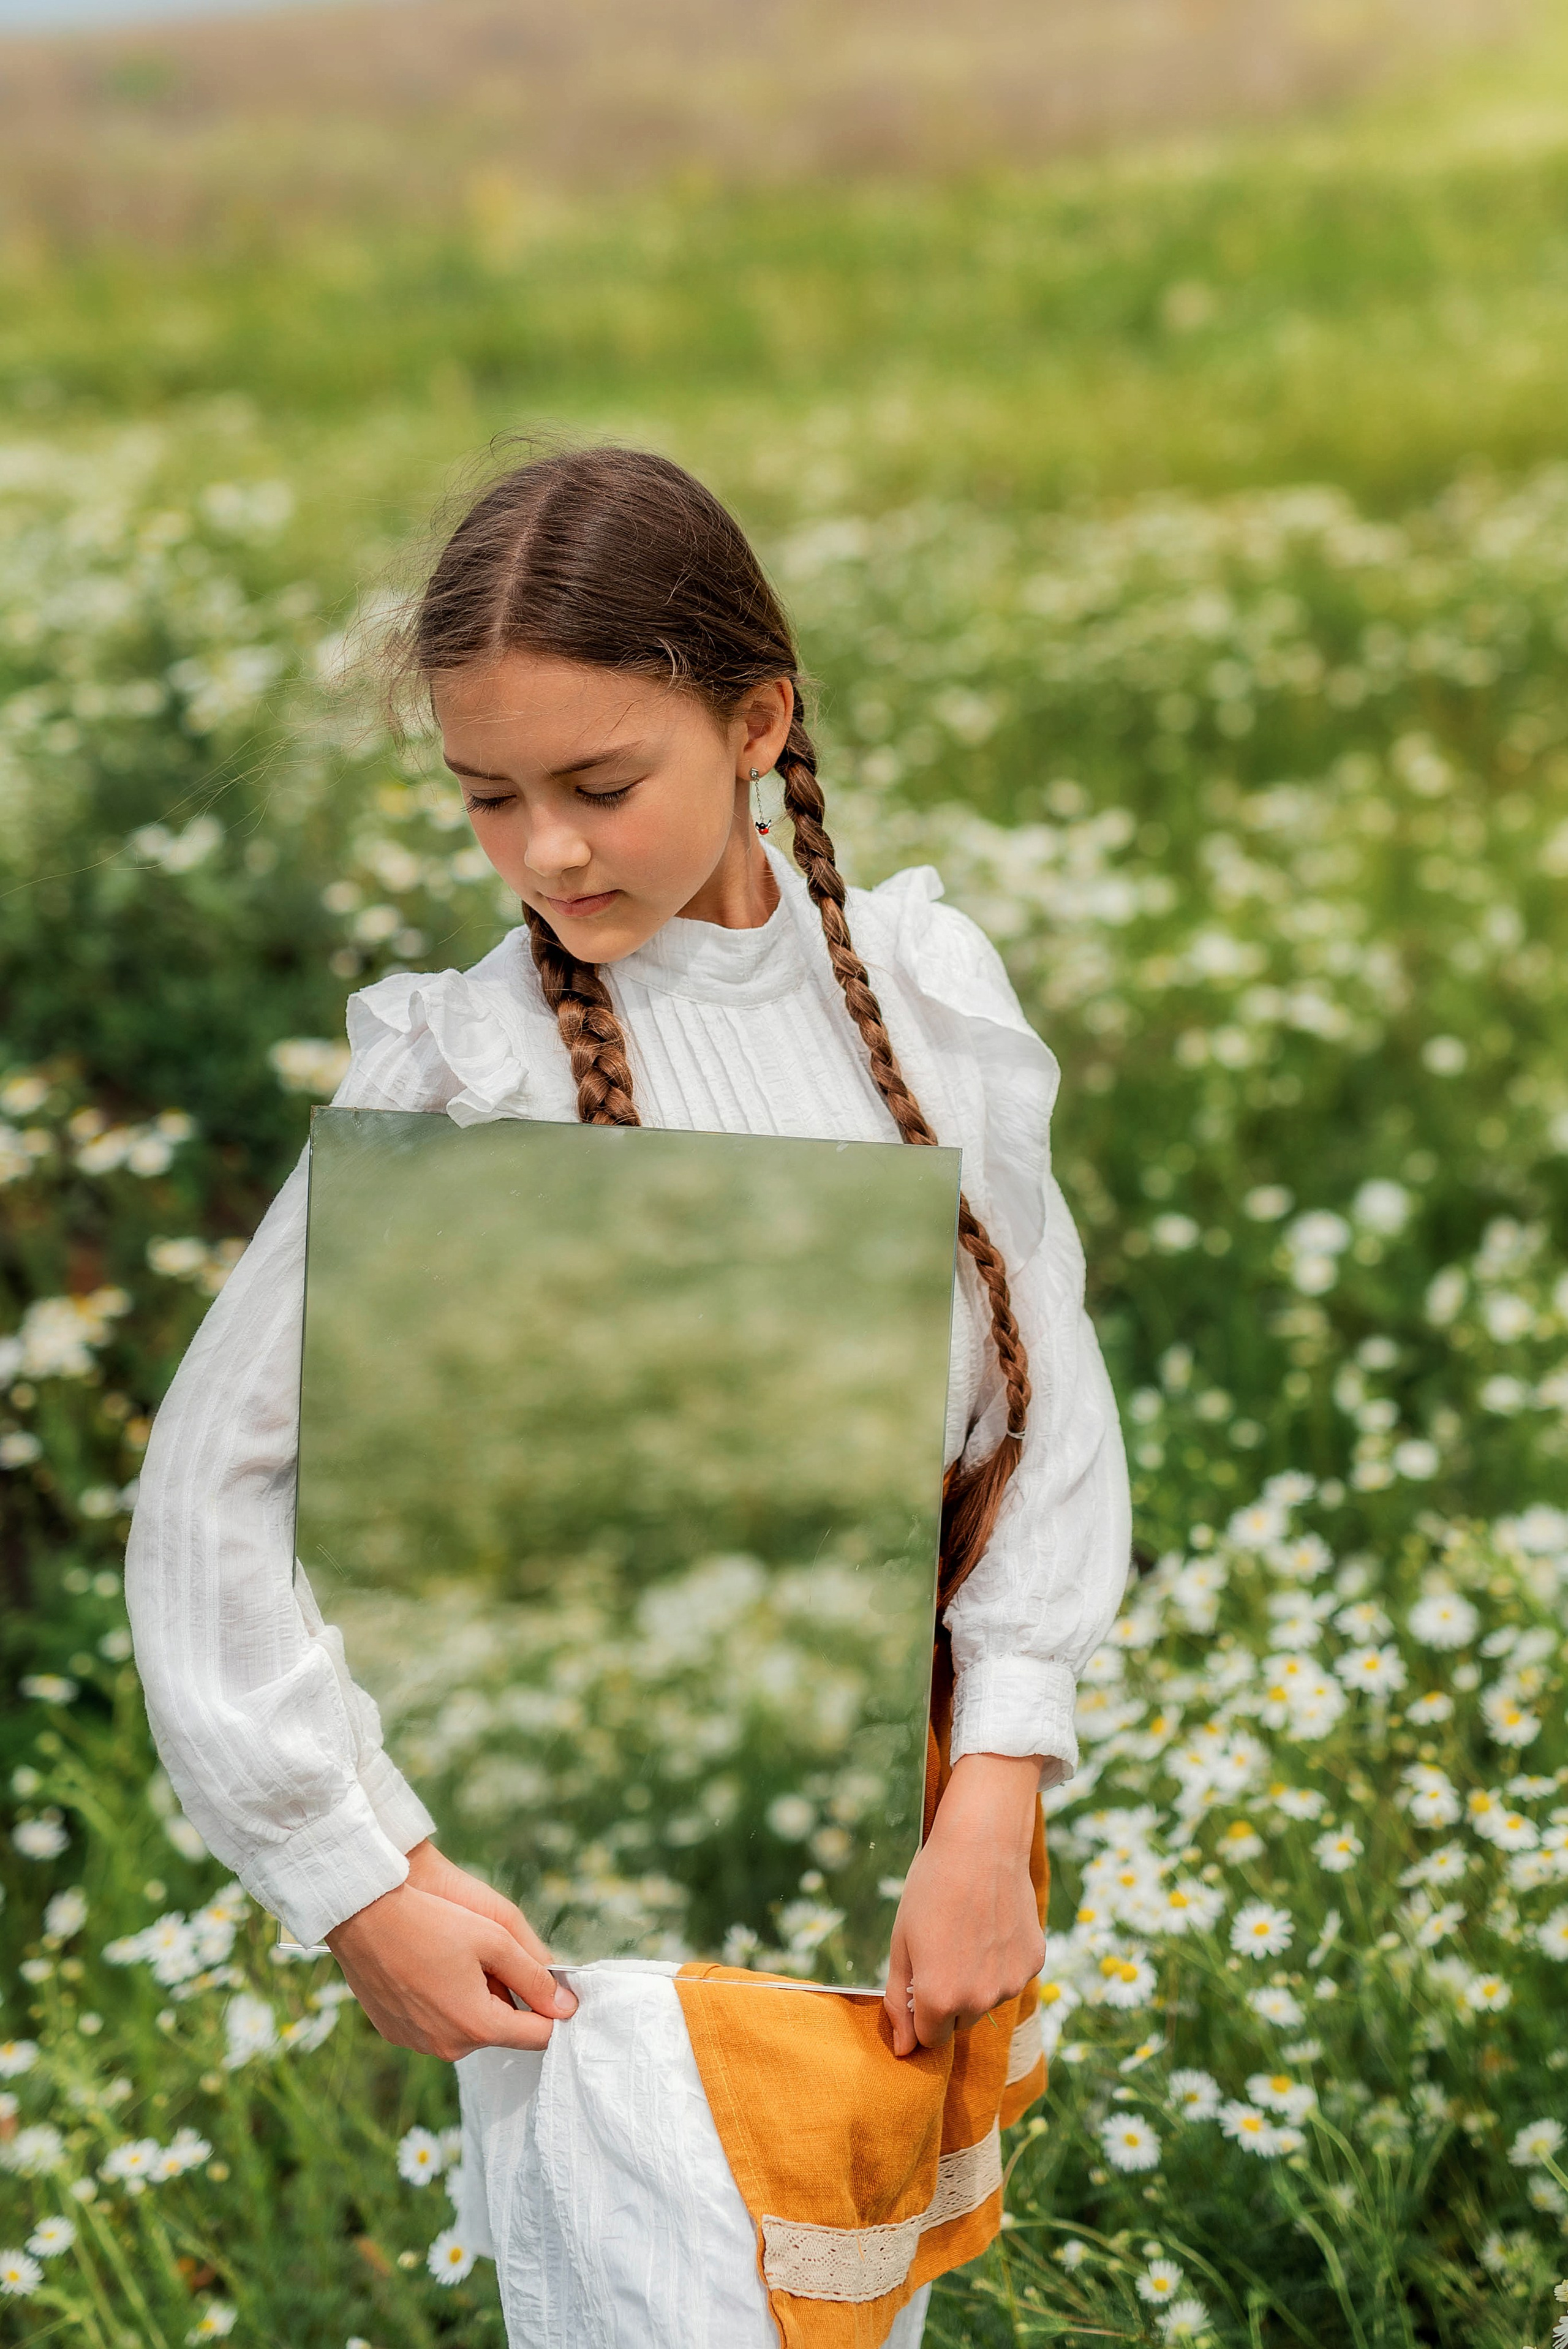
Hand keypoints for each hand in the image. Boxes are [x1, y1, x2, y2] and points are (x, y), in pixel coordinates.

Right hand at [324, 1838, 575, 2060]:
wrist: (363, 1916)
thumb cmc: (433, 1921)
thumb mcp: (495, 1939)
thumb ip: (535, 1976)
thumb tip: (567, 2007)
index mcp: (478, 2026)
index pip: (537, 2036)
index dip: (552, 2009)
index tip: (550, 1983)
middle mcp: (448, 2047)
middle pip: (499, 2029)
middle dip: (505, 1997)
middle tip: (485, 1955)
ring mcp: (419, 2043)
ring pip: (467, 2027)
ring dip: (472, 2000)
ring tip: (453, 1957)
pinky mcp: (395, 2033)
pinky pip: (435, 2025)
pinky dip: (441, 2002)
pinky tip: (427, 1968)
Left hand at [883, 1753, 1045, 2057]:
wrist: (981, 1844)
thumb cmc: (931, 1889)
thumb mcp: (900, 1943)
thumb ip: (897, 2002)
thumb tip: (902, 2051)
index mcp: (939, 1998)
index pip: (929, 2038)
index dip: (920, 2012)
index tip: (920, 1982)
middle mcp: (979, 2000)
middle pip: (959, 2021)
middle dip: (948, 1998)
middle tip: (943, 1948)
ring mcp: (1010, 1983)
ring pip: (987, 2000)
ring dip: (976, 1980)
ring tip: (968, 1931)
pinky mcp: (1033, 1963)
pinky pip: (1010, 1977)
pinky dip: (1000, 1961)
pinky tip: (993, 1925)